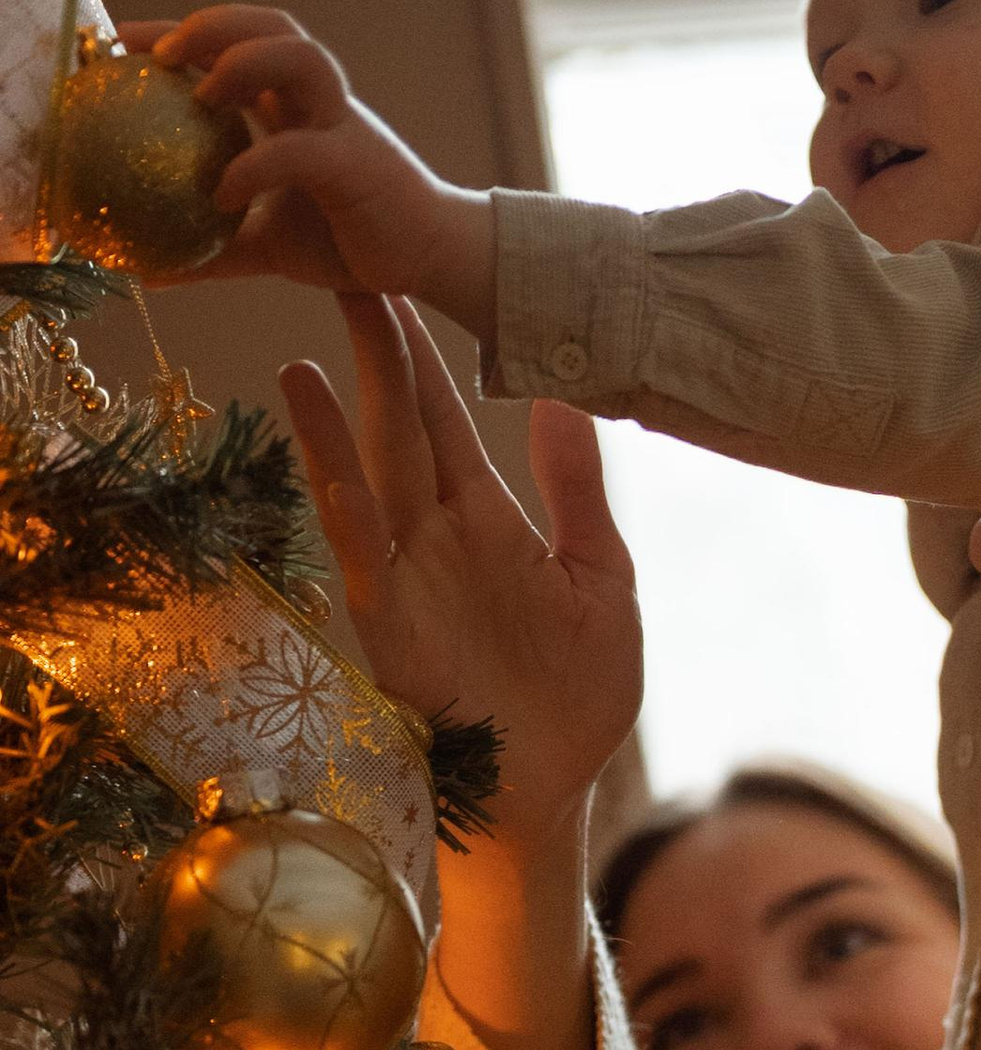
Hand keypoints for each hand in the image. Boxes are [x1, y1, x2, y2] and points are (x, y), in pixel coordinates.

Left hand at [130, 7, 498, 341]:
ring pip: (299, 57)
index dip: (183, 32)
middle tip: (158, 55)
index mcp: (298, 107)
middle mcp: (320, 102)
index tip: (124, 43)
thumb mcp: (272, 245)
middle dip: (212, 25)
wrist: (431, 261)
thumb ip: (217, 250)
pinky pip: (301, 150)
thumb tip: (152, 273)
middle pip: (270, 26)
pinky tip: (223, 191)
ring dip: (244, 63)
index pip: (237, 44)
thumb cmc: (354, 243)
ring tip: (200, 97)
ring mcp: (343, 127)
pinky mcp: (358, 167)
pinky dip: (257, 165)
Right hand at [281, 296, 638, 1049]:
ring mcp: (406, 565)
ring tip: (322, 317)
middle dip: (381, 345)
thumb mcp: (602, 582)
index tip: (408, 282)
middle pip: (402, 419)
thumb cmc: (575, 700)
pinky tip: (308, 398)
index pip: (449, 418)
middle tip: (354, 259)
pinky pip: (356, 520)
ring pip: (372, 456)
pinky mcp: (385, 605)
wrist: (545, 790)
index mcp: (491, 520)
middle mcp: (438, 531)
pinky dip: (331, 459)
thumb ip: (578, 493)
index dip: (428, 352)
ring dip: (346, 389)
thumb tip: (557, 400)